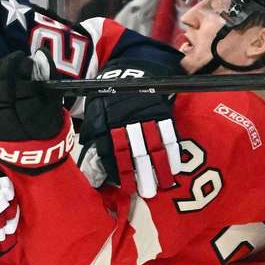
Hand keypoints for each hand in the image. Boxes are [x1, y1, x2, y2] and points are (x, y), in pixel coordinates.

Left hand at [0, 50, 62, 141]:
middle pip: (1, 75)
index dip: (22, 64)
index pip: (17, 76)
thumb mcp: (52, 96)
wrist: (28, 145)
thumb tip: (40, 52)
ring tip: (7, 62)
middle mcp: (3, 109)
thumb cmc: (42, 118)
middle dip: (10, 62)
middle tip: (17, 57)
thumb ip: (48, 72)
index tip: (26, 59)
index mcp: (23, 106)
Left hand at [78, 59, 180, 197]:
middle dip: (140, 174)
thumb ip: (93, 136)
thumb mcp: (94, 113)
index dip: (118, 170)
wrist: (130, 71)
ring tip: (163, 185)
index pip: (111, 151)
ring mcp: (144, 116)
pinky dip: (171, 152)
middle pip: (133, 151)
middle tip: (146, 193)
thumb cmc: (109, 98)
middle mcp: (125, 121)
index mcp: (106, 123)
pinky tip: (173, 168)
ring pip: (151, 145)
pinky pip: (167, 134)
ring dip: (158, 167)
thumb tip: (91, 162)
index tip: (124, 187)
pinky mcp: (160, 112)